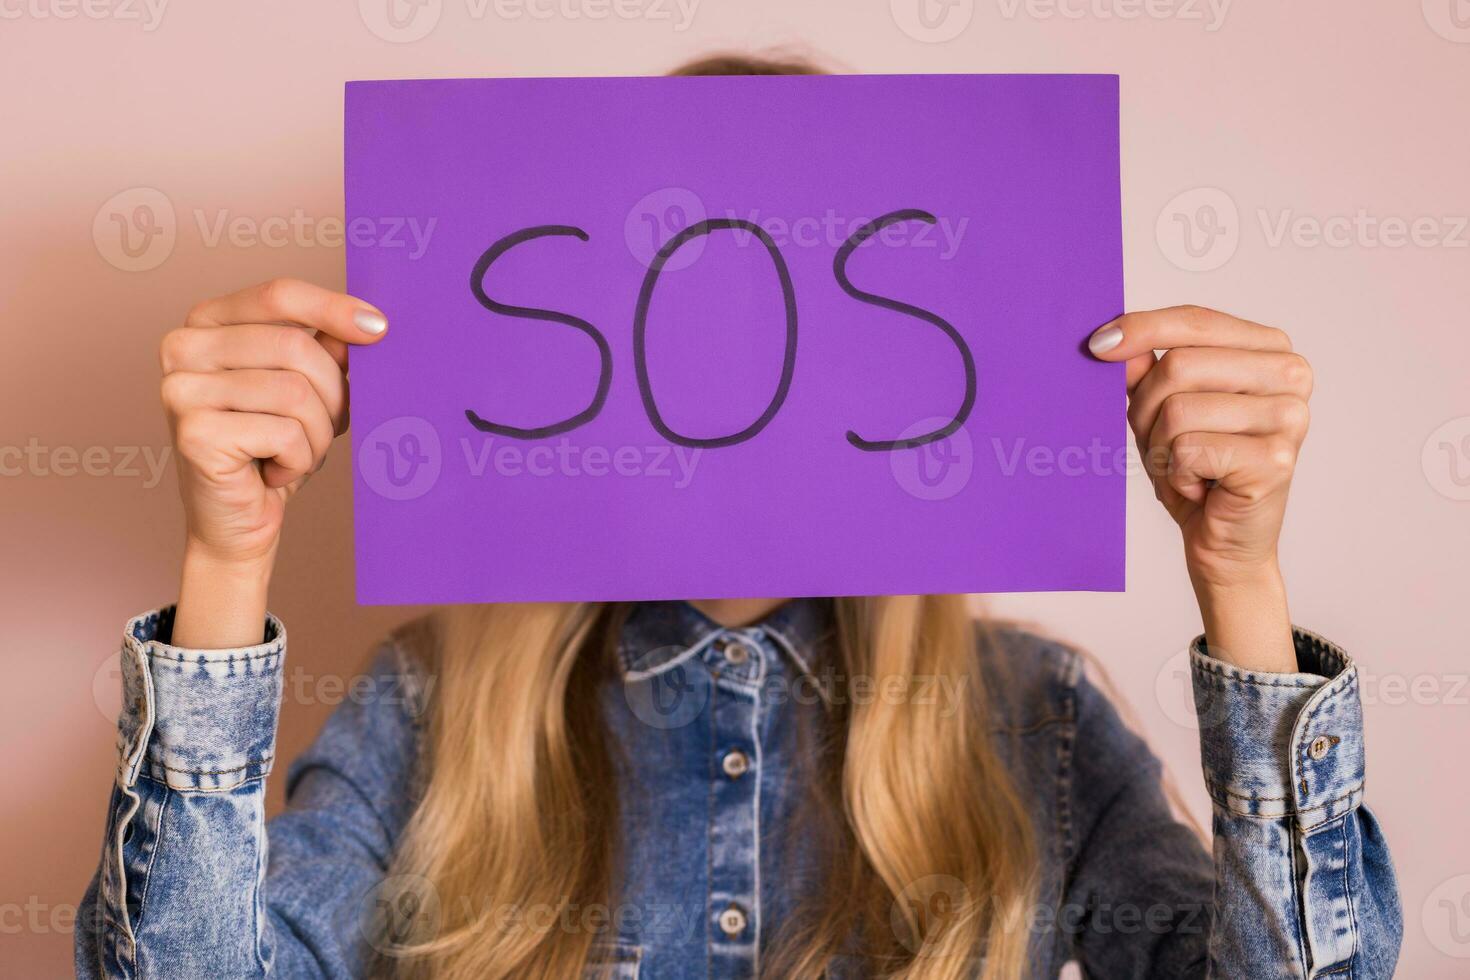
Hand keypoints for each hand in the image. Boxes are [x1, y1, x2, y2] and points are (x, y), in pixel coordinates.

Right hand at [160, 278, 387, 645]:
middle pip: (294, 347)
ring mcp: (180, 389)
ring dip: (316, 434)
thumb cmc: (273, 447)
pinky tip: (274, 470)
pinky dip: (299, 460)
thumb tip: (368, 323)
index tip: (381, 329)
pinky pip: (285, 434)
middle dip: (331, 393)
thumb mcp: (307, 389)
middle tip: (326, 425)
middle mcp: (183, 346)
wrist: (238, 521)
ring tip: (295, 451)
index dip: (334, 308)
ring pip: (295, 392)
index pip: (279, 294)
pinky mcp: (194, 432)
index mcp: (207, 321)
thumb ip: (327, 349)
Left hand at [1088, 306, 1310, 670]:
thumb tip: (1115, 337)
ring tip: (1184, 467)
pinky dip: (1176, 474)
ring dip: (1160, 447)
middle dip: (1146, 407)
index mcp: (1271, 349)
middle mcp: (1291, 375)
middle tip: (1160, 442)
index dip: (1140, 329)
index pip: (1194, 320)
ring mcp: (1290, 416)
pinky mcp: (1275, 459)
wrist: (1225, 542)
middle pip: (1179, 365)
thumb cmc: (1199, 470)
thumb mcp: (1162, 410)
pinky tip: (1200, 487)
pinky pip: (1188, 450)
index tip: (1095, 345)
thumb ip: (1145, 369)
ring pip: (1178, 409)